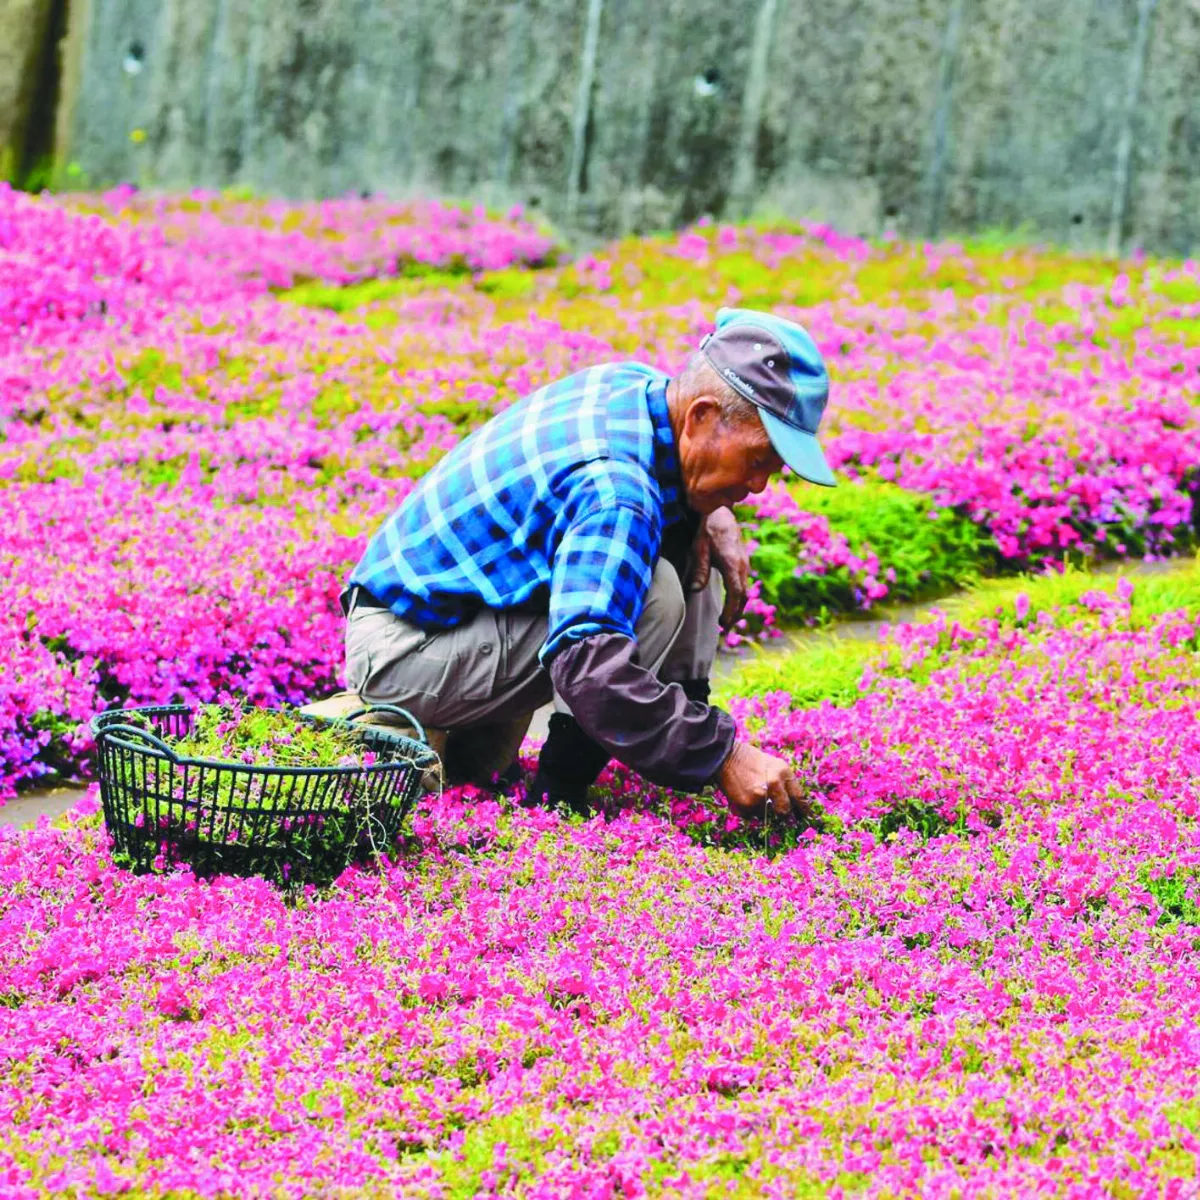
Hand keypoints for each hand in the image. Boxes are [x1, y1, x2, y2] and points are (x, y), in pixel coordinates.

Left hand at [687, 506, 749, 631]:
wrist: (720, 512)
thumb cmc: (707, 530)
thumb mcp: (699, 549)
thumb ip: (699, 570)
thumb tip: (694, 590)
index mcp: (733, 564)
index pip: (736, 594)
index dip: (731, 611)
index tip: (723, 623)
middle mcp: (743, 566)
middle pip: (744, 596)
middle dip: (735, 614)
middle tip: (725, 627)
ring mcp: (745, 563)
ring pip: (746, 591)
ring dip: (738, 607)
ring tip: (728, 620)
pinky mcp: (743, 561)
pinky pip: (744, 583)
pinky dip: (739, 597)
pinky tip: (731, 603)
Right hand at [717, 740, 810, 821]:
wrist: (724, 757)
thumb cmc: (750, 759)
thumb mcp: (773, 763)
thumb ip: (784, 781)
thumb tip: (793, 802)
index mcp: (782, 772)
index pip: (798, 796)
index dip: (803, 808)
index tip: (806, 816)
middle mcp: (774, 784)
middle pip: (784, 810)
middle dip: (782, 813)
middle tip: (778, 811)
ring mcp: (759, 796)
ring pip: (767, 814)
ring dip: (762, 810)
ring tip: (753, 796)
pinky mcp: (745, 805)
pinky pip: (751, 815)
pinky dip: (749, 811)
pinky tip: (743, 797)